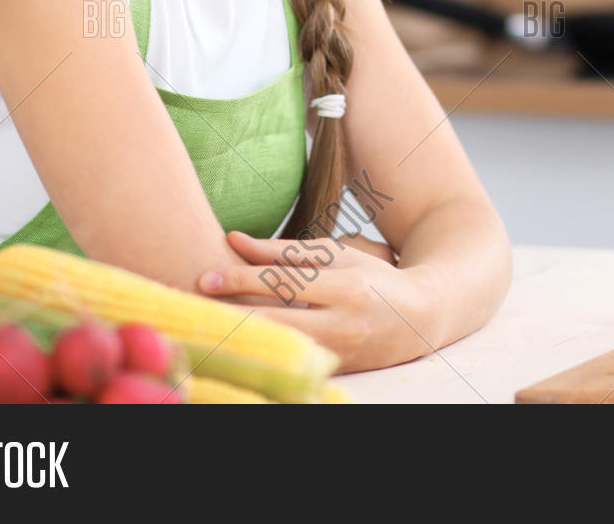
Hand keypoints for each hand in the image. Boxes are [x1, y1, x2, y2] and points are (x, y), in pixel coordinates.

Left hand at [197, 230, 432, 372]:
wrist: (422, 317)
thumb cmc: (373, 279)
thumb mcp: (336, 256)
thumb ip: (284, 252)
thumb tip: (234, 240)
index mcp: (346, 289)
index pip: (284, 283)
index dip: (241, 279)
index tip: (205, 276)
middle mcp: (343, 325)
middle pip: (274, 322)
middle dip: (230, 315)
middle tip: (191, 305)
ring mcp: (339, 355)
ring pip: (277, 348)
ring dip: (240, 338)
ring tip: (206, 325)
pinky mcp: (336, 373)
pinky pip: (288, 364)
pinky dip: (260, 354)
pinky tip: (235, 345)